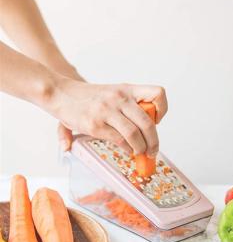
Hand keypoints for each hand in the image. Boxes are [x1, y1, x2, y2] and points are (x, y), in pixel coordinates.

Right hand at [50, 78, 167, 156]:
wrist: (60, 92)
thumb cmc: (89, 96)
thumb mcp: (111, 93)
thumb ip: (129, 108)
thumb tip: (148, 124)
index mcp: (127, 89)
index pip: (157, 93)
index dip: (162, 109)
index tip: (157, 120)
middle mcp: (120, 98)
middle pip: (148, 123)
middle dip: (154, 141)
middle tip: (153, 150)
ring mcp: (107, 111)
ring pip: (134, 134)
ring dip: (141, 148)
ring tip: (141, 152)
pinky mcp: (95, 125)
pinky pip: (119, 140)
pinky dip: (127, 148)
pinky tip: (127, 149)